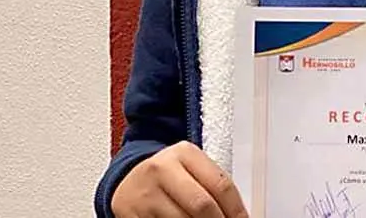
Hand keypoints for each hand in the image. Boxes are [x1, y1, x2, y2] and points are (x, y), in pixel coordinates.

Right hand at [111, 141, 248, 217]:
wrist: (128, 181)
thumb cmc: (169, 178)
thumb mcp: (191, 170)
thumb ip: (214, 186)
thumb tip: (237, 215)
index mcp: (184, 153)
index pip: (221, 184)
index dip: (236, 210)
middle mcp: (162, 169)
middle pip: (202, 205)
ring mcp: (145, 193)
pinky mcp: (130, 214)